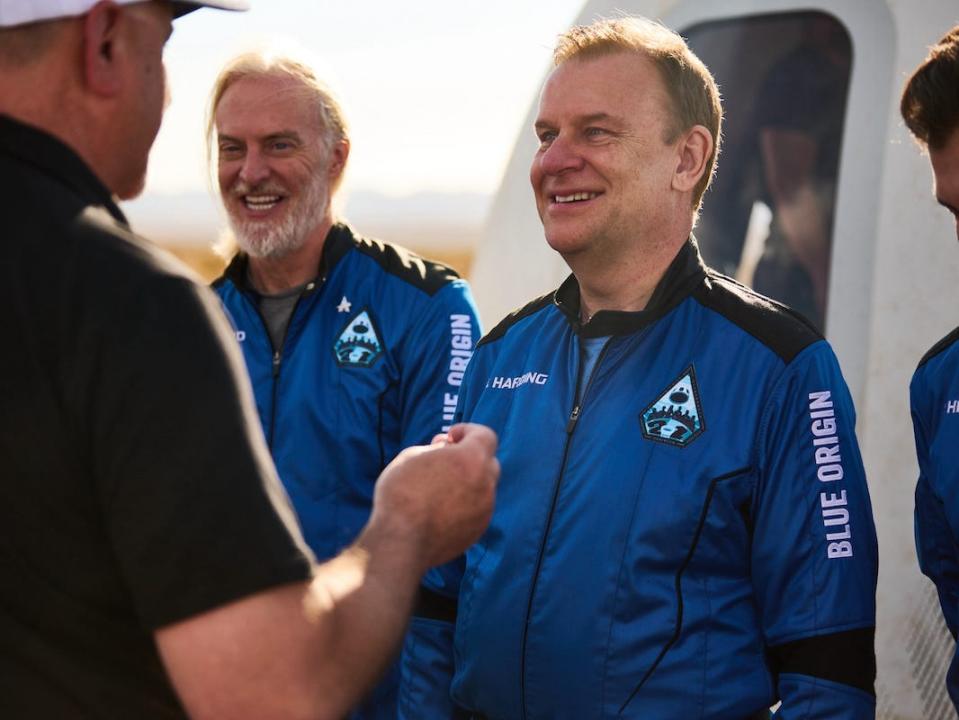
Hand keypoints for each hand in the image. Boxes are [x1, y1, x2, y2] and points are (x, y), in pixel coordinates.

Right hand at [368, 423, 498, 570]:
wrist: (401, 542)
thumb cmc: (401, 494)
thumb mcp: (411, 456)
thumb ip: (435, 448)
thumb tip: (445, 447)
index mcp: (472, 459)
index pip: (486, 435)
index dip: (469, 431)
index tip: (451, 437)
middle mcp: (485, 483)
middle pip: (487, 461)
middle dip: (469, 457)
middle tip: (444, 460)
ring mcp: (485, 508)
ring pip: (482, 486)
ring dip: (467, 481)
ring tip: (437, 488)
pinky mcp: (478, 529)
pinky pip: (477, 508)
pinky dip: (465, 503)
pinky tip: (440, 509)